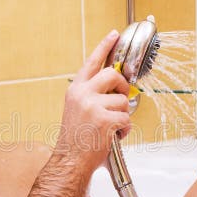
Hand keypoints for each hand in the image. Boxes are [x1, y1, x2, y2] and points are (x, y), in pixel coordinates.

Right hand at [56, 31, 131, 168]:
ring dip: (122, 116)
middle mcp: (82, 93)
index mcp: (75, 90)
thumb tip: (118, 90)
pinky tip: (113, 137)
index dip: (104, 46)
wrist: (70, 162)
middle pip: (113, 75)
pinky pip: (126, 119)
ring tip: (110, 128)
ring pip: (123, 101)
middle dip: (122, 88)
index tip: (114, 35)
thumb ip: (93, 96)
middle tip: (120, 101)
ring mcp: (93, 105)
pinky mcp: (104, 119)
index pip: (92, 62)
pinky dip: (124, 130)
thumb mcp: (78, 110)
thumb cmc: (76, 140)